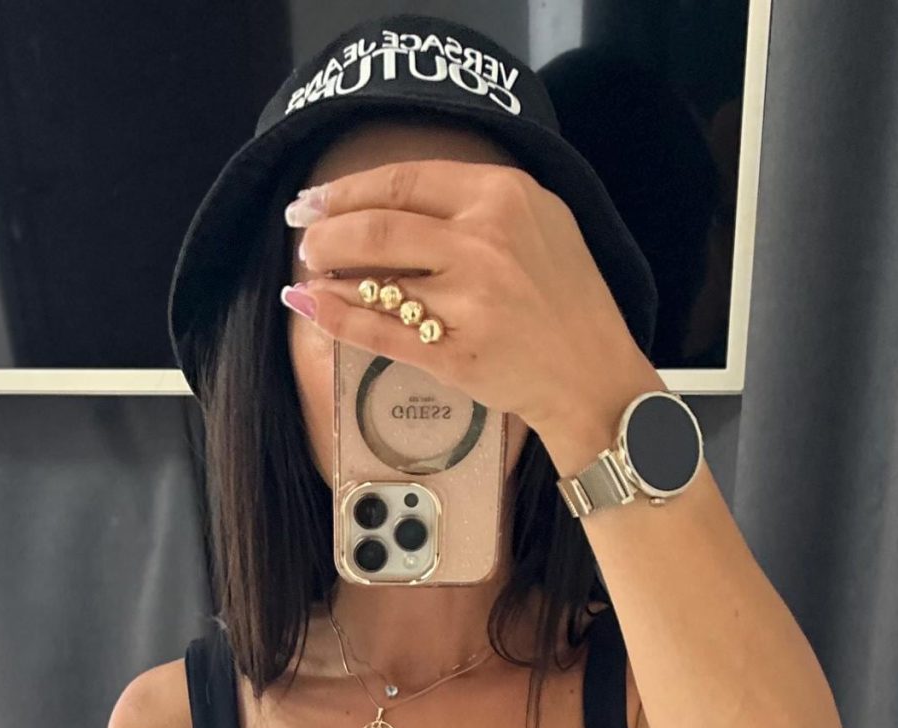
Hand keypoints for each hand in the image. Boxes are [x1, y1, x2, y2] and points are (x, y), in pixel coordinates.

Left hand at [281, 158, 645, 453]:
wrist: (593, 374)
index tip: (315, 198)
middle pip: (378, 227)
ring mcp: (470, 302)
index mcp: (501, 197)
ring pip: (375, 280)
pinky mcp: (456, 355)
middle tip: (304, 238)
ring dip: (328, 275)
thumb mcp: (539, 219)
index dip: (347, 189)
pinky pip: (380, 332)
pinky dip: (336, 318)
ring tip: (310, 272)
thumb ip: (476, 200)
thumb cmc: (566, 296)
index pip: (404, 181)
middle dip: (326, 231)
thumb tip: (397, 198)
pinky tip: (312, 306)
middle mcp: (483, 243)